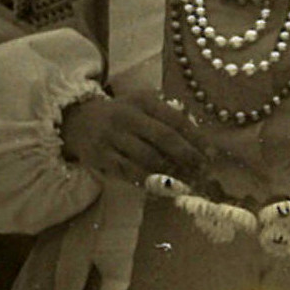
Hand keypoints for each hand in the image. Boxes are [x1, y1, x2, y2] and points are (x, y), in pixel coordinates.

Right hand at [60, 93, 211, 186]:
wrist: (77, 121)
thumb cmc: (120, 115)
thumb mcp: (142, 107)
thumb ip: (167, 119)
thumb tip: (199, 143)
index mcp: (142, 102)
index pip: (175, 119)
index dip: (196, 138)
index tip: (212, 154)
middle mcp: (127, 117)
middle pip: (164, 139)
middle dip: (187, 156)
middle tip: (203, 171)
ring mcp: (112, 138)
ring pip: (148, 160)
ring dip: (171, 173)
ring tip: (187, 182)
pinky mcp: (102, 158)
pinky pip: (130, 174)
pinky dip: (150, 182)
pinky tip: (163, 187)